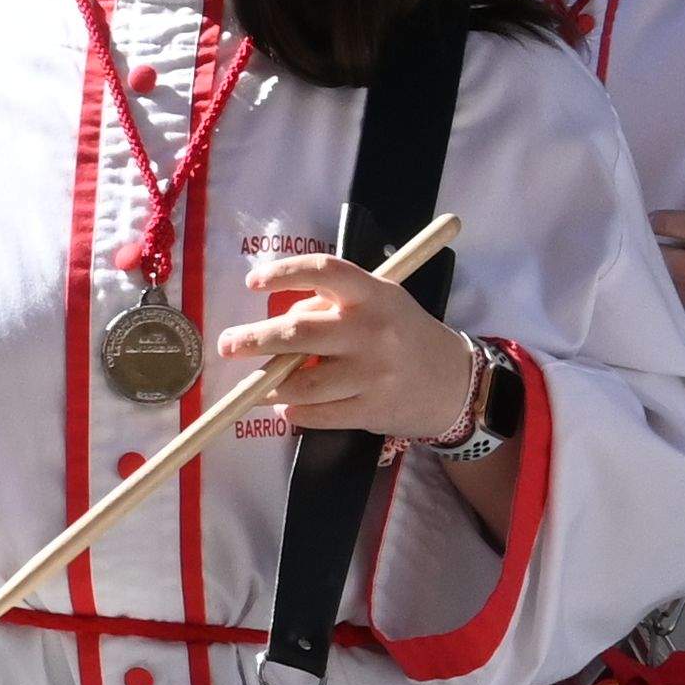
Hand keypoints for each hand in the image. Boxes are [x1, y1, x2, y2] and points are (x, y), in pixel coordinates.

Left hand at [220, 247, 484, 445]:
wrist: (456, 383)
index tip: (252, 282)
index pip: (325, 271)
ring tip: (259, 386)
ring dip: (269, 386)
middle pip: (298, 334)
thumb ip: (334, 304)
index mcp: (374, 295)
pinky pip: (316, 413)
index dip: (284, 272)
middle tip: (228, 344)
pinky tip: (287, 406)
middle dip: (253, 339)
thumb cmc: (404, 336)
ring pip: (300, 383)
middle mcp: (372, 331)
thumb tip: (278, 320)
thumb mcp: (380, 304)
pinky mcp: (371, 409)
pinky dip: (293, 411)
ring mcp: (372, 374)